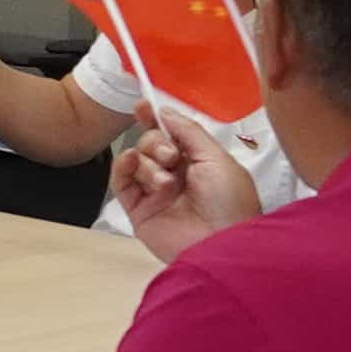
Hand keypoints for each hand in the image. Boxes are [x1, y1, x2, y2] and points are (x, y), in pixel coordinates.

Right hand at [109, 111, 258, 261]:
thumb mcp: (216, 157)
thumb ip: (189, 131)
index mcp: (198, 163)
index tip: (142, 106)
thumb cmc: (229, 202)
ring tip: (166, 180)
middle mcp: (176, 176)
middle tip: (172, 157)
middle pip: (151, 143)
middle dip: (157, 142)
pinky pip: (121, 181)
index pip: (172, 135)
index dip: (156, 119)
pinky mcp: (139, 210)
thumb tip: (164, 112)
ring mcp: (155, 193)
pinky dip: (123, 166)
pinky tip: (132, 161)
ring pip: (137, 159)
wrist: (221, 245)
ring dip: (149, 160)